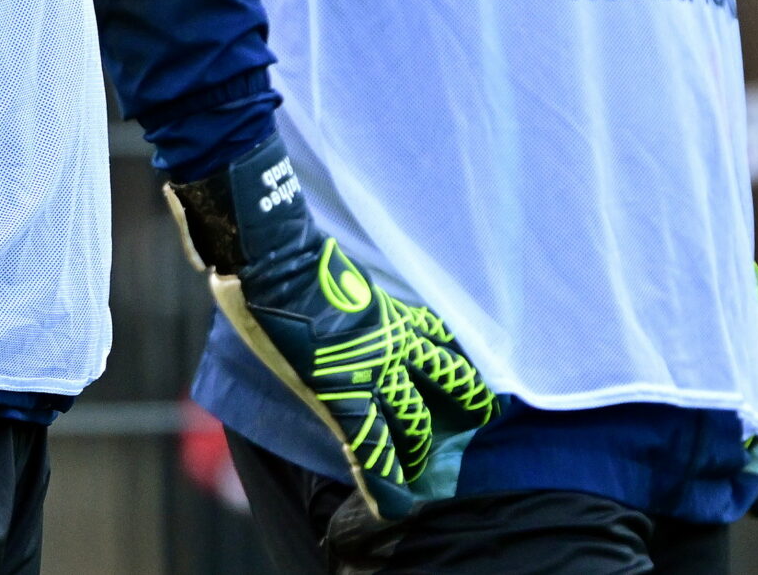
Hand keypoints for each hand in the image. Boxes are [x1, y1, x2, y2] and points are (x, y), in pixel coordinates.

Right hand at [166, 138, 495, 519]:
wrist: (273, 258)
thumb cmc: (291, 254)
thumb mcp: (333, 272)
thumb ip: (345, 291)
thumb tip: (330, 289)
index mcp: (386, 309)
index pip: (432, 336)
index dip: (451, 357)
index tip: (473, 374)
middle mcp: (388, 339)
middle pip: (439, 373)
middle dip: (464, 398)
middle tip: (484, 415)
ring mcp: (369, 366)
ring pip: (412, 413)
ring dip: (422, 446)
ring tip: (432, 474)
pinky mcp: (343, 391)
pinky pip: (371, 442)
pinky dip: (382, 475)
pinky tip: (394, 503)